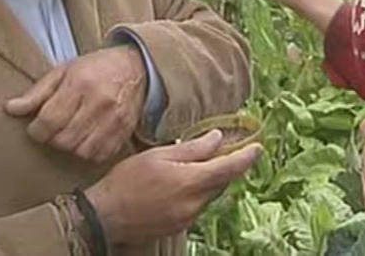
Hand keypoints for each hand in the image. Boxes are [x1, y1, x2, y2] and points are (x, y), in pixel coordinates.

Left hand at [4, 46, 146, 162]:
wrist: (136, 68)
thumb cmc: (95, 68)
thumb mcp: (63, 71)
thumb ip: (37, 93)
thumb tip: (10, 109)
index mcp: (80, 83)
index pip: (49, 120)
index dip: (36, 129)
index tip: (36, 127)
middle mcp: (99, 102)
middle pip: (64, 139)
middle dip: (52, 139)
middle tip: (52, 130)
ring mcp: (114, 120)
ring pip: (81, 151)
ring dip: (69, 147)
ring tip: (69, 134)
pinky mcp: (124, 133)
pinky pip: (99, 156)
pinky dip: (88, 153)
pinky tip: (85, 140)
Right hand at [86, 129, 261, 246]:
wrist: (106, 215)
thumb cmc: (128, 180)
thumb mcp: (159, 155)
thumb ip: (192, 148)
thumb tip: (217, 139)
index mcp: (191, 182)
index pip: (229, 169)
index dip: (246, 158)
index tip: (258, 147)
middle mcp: (194, 204)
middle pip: (221, 182)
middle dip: (224, 166)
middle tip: (222, 149)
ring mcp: (188, 218)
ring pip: (209, 194)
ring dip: (208, 180)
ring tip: (194, 165)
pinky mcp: (179, 226)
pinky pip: (197, 206)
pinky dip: (196, 192)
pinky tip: (181, 183)